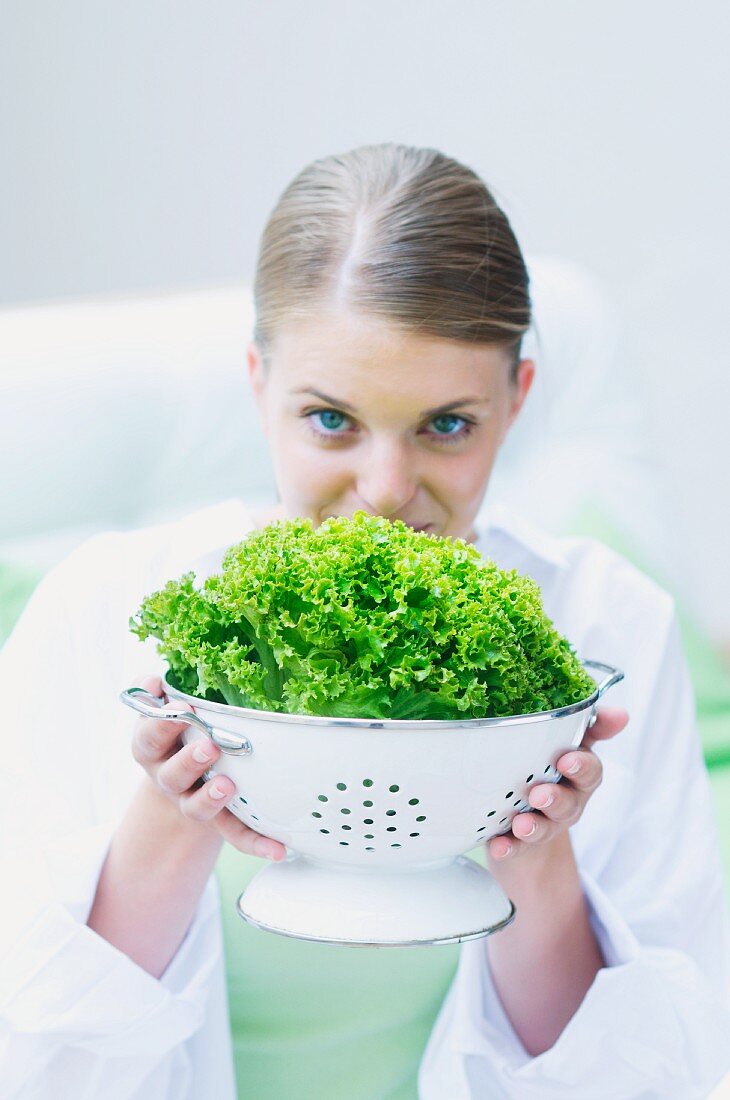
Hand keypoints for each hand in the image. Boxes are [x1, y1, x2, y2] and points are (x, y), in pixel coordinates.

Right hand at [130, 674, 286, 860]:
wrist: (182, 772)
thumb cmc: (175, 730)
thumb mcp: (160, 708)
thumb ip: (151, 691)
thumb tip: (152, 681)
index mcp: (151, 748)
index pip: (148, 738)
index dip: (161, 724)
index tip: (181, 707)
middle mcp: (167, 778)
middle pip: (171, 775)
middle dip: (189, 761)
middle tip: (209, 746)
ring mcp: (191, 801)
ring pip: (196, 806)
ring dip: (211, 798)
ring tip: (228, 786)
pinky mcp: (218, 820)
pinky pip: (235, 835)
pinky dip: (256, 844)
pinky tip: (278, 850)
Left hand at [487, 705, 629, 861]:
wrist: (529, 832)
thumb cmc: (549, 773)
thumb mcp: (568, 745)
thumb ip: (590, 726)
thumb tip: (621, 714)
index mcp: (577, 777)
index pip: (590, 771)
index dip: (581, 766)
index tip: (567, 760)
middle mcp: (565, 804)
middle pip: (569, 804)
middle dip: (556, 799)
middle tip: (539, 794)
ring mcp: (543, 826)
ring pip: (544, 828)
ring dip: (534, 826)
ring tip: (521, 824)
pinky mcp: (520, 845)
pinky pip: (516, 850)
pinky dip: (509, 848)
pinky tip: (499, 846)